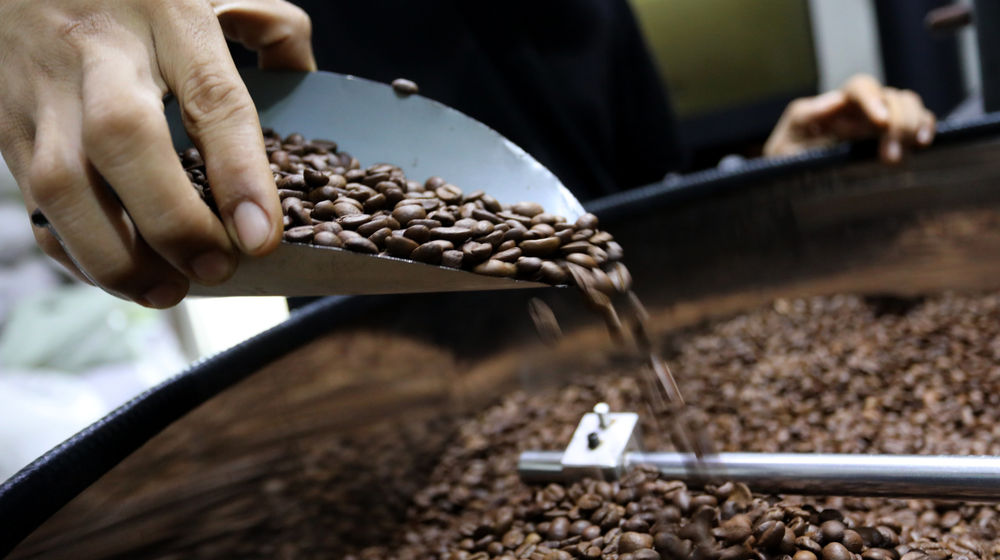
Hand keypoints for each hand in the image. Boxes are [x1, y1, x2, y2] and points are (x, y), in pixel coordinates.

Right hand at [0, 0, 314, 307]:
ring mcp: (42, 90)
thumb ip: (269, 29)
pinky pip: (35, 202)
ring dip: (115, 254)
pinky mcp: (6, 124)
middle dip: (171, 221)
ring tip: (166, 291)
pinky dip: (73, 250)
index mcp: (169, 17)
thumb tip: (304, 79)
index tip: (260, 237)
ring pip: (62, 183)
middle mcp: (100, 54)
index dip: (239, 175)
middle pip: (123, 140)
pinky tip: (115, 271)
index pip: (211, 99)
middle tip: (214, 267)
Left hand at [764, 74, 935, 164]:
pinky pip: (917, 121)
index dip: (874, 99)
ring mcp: (878, 123)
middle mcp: (860, 109)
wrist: (789, 182)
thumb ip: (803, 118)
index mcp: (835, 105)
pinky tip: (922, 143)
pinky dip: (925, 126)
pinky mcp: (891, 138)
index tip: (880, 121)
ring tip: (901, 155)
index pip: (860, 88)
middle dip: (897, 122)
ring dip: (912, 125)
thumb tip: (835, 101)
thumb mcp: (783, 142)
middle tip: (890, 157)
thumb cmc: (786, 161)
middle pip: (891, 96)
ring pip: (908, 104)